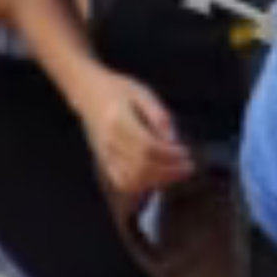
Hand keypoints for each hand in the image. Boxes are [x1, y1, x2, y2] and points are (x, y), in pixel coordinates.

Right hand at [72, 69, 190, 206]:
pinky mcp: (104, 161)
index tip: (186, 153)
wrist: (89, 93)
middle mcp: (110, 141)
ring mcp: (105, 154)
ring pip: (131, 180)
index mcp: (119, 120)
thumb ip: (159, 116)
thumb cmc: (118, 90)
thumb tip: (173, 140)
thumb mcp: (143, 93)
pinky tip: (157, 179)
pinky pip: (121, 182)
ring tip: (176, 173)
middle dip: (168, 171)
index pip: (147, 147)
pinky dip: (142, 186)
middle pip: (141, 167)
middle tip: (187, 167)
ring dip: (157, 181)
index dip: (170, 155)